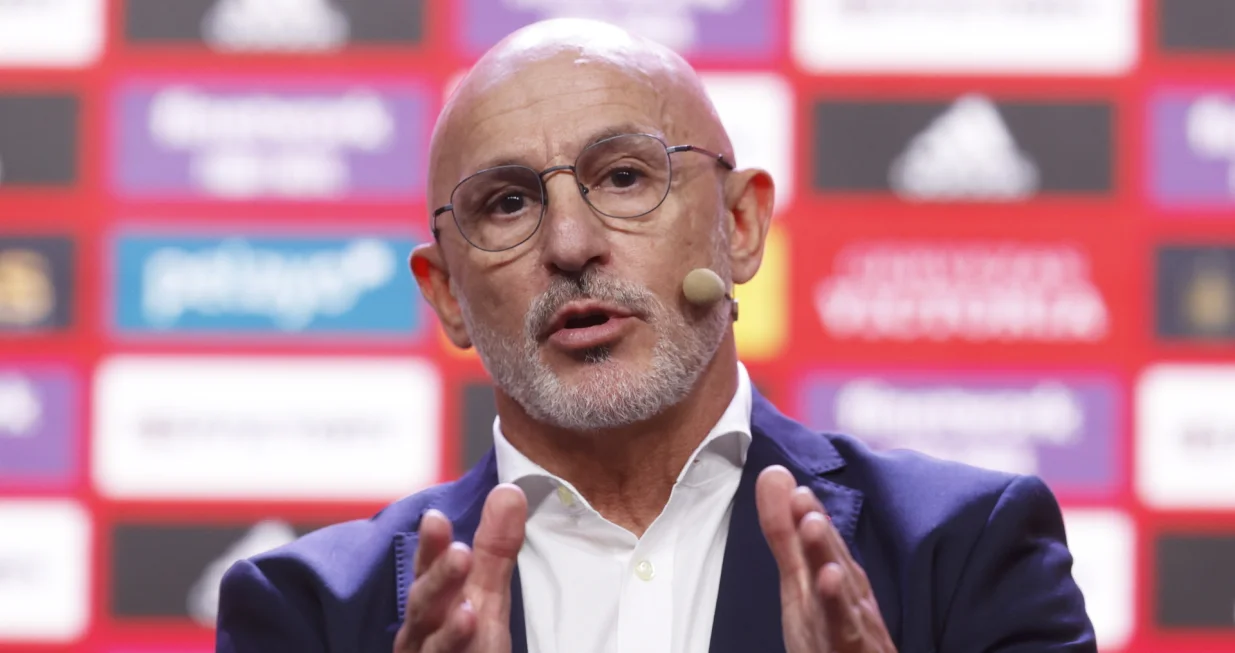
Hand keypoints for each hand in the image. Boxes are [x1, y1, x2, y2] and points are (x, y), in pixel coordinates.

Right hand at [394, 484, 527, 652]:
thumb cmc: (468, 643)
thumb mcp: (487, 594)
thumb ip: (495, 549)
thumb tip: (509, 492)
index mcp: (432, 599)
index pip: (428, 566)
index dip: (431, 544)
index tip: (436, 517)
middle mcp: (422, 625)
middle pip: (423, 595)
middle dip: (438, 572)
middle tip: (459, 550)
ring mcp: (426, 650)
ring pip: (427, 627)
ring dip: (443, 600)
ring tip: (463, 573)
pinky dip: (452, 637)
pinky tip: (469, 618)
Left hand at [756, 466, 895, 652]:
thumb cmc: (832, 629)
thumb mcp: (801, 578)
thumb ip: (785, 533)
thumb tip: (773, 477)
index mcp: (835, 574)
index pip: (820, 539)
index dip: (805, 513)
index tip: (784, 481)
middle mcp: (848, 592)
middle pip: (832, 556)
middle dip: (817, 526)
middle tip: (800, 496)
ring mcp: (854, 620)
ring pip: (841, 586)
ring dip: (827, 555)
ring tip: (811, 525)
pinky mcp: (854, 645)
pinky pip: (846, 626)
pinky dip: (839, 604)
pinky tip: (829, 579)